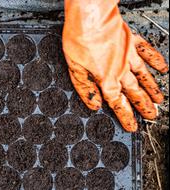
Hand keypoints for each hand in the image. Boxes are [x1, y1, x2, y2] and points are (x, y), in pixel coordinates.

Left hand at [63, 0, 167, 131]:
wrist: (91, 16)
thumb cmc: (80, 39)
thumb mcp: (74, 69)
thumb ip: (85, 89)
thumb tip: (94, 105)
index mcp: (106, 78)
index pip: (118, 103)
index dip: (125, 116)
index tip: (132, 126)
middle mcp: (120, 69)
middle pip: (134, 92)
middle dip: (143, 107)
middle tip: (152, 117)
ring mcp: (128, 55)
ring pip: (143, 76)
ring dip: (152, 89)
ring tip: (159, 100)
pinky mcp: (131, 41)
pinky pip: (147, 53)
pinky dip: (156, 61)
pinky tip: (163, 68)